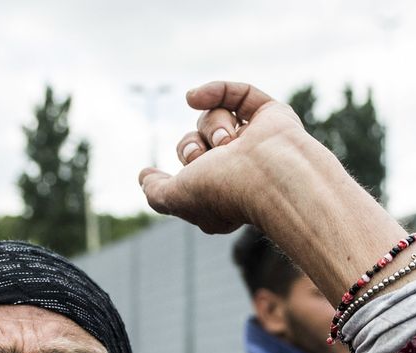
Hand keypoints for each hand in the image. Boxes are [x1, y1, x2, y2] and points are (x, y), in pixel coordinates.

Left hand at [139, 81, 328, 234]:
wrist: (270, 176)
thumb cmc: (225, 192)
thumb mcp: (176, 198)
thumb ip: (156, 191)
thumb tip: (144, 176)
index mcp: (223, 195)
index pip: (191, 177)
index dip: (176, 174)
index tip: (151, 173)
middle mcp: (240, 169)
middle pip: (195, 143)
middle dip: (190, 148)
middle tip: (205, 159)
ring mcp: (256, 142)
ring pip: (213, 118)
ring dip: (212, 126)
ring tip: (227, 143)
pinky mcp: (271, 116)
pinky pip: (238, 93)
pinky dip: (216, 91)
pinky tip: (194, 98)